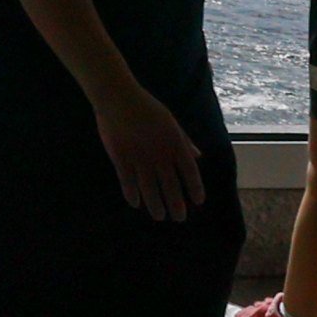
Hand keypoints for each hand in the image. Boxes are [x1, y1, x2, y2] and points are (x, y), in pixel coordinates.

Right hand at [95, 85, 205, 224]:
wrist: (118, 98)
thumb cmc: (146, 107)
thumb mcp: (171, 122)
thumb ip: (184, 141)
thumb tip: (198, 156)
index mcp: (174, 143)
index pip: (190, 171)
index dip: (195, 187)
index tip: (198, 201)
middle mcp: (159, 154)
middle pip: (171, 185)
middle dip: (176, 204)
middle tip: (179, 218)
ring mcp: (140, 158)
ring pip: (150, 188)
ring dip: (155, 204)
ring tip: (159, 216)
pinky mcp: (121, 158)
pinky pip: (127, 182)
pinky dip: (132, 193)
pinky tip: (135, 203)